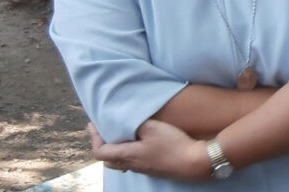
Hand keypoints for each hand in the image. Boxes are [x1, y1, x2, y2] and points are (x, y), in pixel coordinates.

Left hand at [89, 121, 211, 180]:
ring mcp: (144, 170)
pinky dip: (131, 153)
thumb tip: (126, 119)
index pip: (100, 152)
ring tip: (122, 136)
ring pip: (122, 163)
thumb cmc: (173, 145)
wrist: (195, 162)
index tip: (93, 125)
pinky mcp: (155, 170)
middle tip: (105, 132)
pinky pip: (135, 163)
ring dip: (117, 150)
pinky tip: (141, 144)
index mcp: (128, 155)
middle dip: (103, 146)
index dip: (94, 138)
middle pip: (109, 160)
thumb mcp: (153, 128)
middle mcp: (133, 165)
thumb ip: (137, 122)